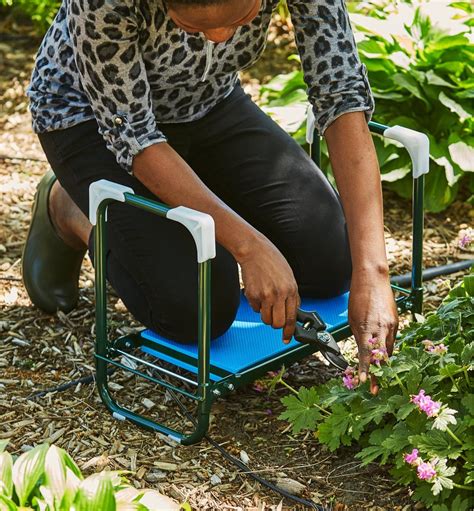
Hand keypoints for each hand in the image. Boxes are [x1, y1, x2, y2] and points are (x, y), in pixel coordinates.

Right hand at [239, 237, 299, 342]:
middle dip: (276, 324)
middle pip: (277, 323)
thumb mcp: (289, 276)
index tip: (286, 338)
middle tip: (274, 316)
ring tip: (266, 301)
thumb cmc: (271, 260)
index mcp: (291, 289)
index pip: (291, 317)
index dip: (289, 331)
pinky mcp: (252, 295)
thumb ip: (291, 294)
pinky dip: (256, 305)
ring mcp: (264, 295)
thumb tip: (292, 310)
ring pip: (265, 319)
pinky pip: (255, 309)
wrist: (254, 250)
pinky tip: (258, 291)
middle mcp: (279, 294)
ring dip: (265, 314)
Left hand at [348, 268, 397, 394]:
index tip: (363, 381)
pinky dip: (386, 348)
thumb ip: (359, 335)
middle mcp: (381, 328)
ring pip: (388, 350)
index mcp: (367, 328)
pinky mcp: (396, 322)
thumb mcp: (353, 318)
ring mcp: (391, 325)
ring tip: (378, 376)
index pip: (366, 354)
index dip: (365, 369)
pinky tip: (382, 355)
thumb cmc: (358, 296)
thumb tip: (362, 349)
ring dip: (383, 363)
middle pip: (381, 357)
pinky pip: (391, 340)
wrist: (373, 279)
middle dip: (378, 374)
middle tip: (374, 388)